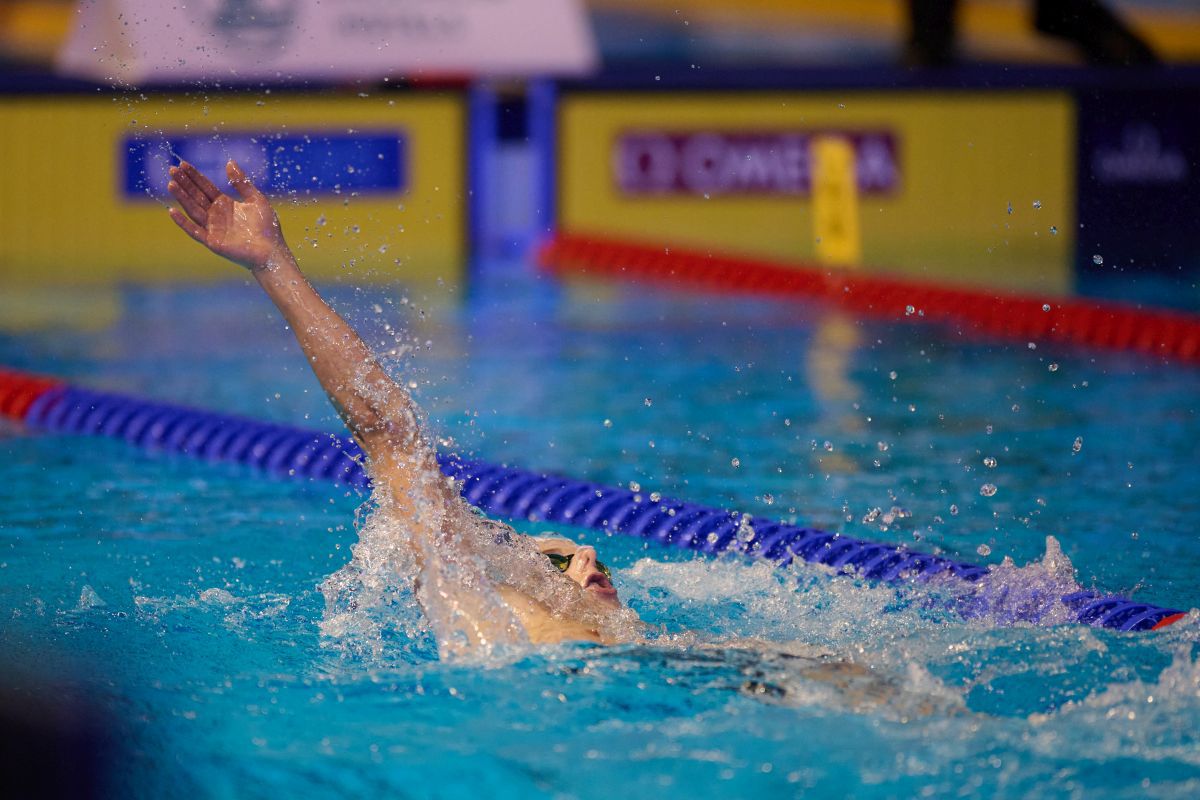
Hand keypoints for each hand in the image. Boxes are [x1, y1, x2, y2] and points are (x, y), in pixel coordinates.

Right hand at [168, 160, 288, 270]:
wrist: (271, 251)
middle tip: (172, 169)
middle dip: (185, 183)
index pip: (205, 187)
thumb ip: (242, 182)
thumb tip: (229, 162)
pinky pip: (194, 230)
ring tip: (171, 184)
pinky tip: (172, 211)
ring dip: (182, 197)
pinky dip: (183, 222)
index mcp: (225, 204)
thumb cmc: (267, 227)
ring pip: (193, 210)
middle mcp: (216, 215)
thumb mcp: (256, 199)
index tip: (183, 164)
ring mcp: (213, 228)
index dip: (195, 176)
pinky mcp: (212, 241)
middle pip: (196, 196)